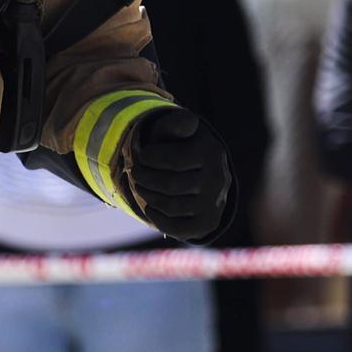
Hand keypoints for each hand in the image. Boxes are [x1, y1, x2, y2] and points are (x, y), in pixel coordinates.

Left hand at [125, 108, 232, 243]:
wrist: (202, 173)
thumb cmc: (181, 147)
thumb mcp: (177, 130)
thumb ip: (175, 124)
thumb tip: (187, 122)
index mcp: (211, 151)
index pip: (174, 159)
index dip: (149, 158)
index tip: (141, 155)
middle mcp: (218, 179)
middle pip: (170, 185)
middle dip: (144, 178)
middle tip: (134, 172)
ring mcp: (214, 204)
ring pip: (171, 207)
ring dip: (147, 196)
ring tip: (139, 186)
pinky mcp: (207, 224)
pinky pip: (177, 229)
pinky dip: (157, 218)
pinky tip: (150, 206)